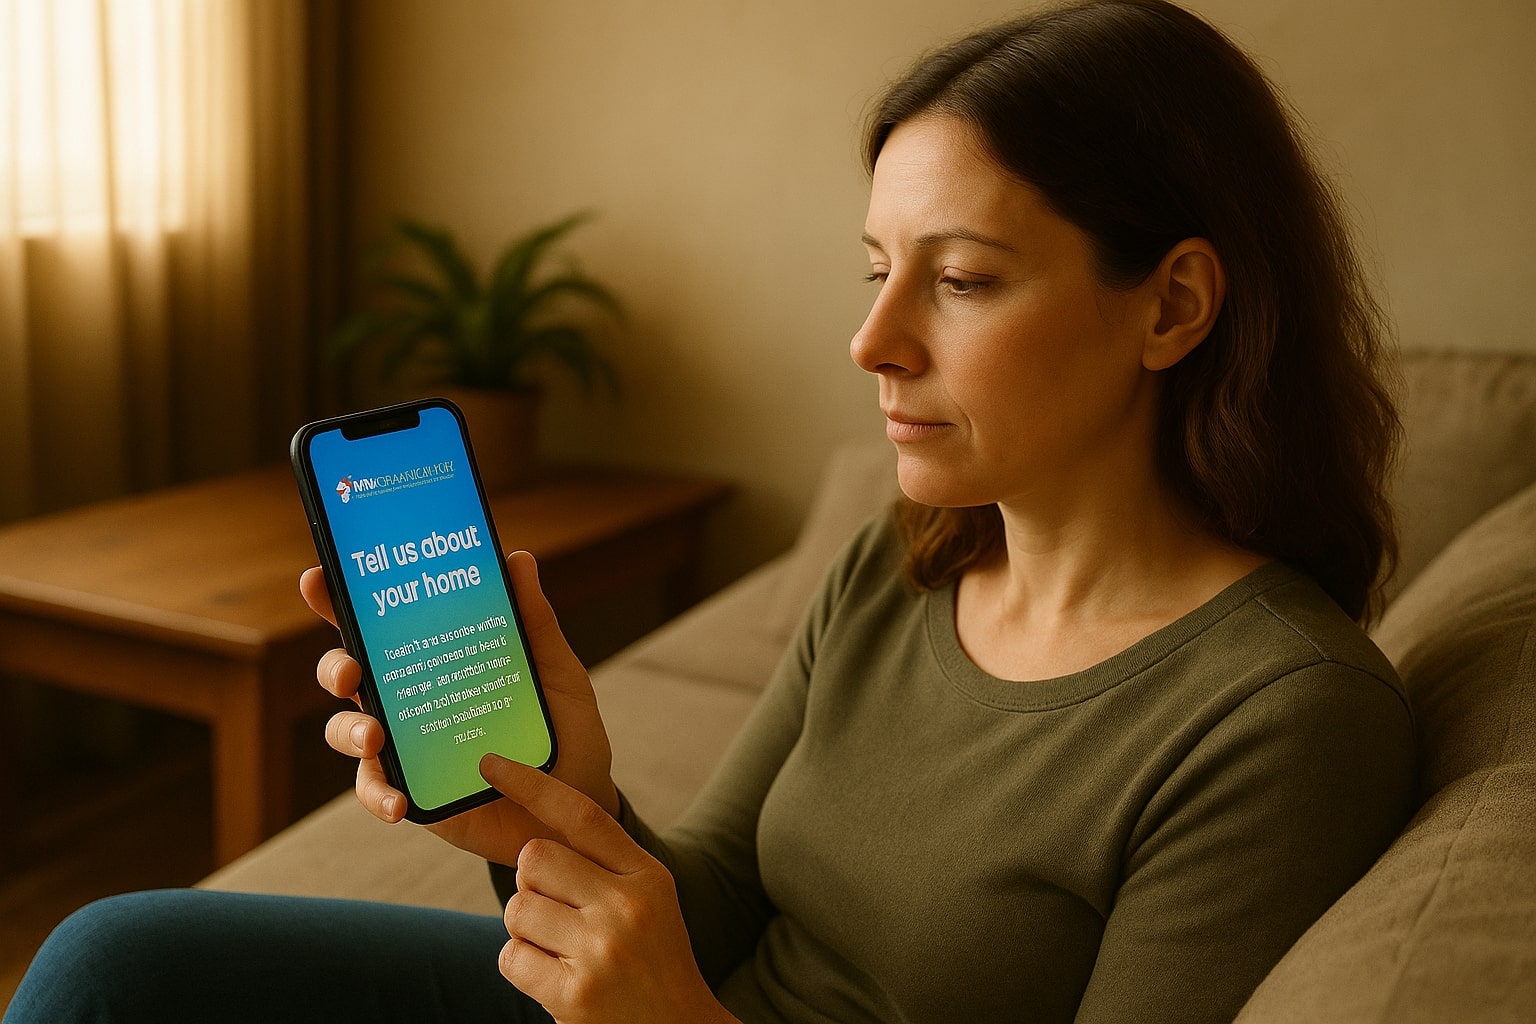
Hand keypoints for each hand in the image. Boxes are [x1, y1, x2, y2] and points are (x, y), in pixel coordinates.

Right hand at [300, 551, 620, 863]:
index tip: (318, 578)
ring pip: (348, 731)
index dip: (341, 600)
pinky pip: (377, 790)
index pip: (382, 624)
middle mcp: (412, 698)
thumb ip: (535, 622)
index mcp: (437, 658)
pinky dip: (378, 794)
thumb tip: (517, 558)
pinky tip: (397, 802)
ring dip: (349, 731)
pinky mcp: (415, 792)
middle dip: (334, 666)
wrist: (581, 805)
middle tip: (350, 670)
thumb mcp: (556, 672)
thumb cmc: (565, 731)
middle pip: (350, 672)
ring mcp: (408, 747)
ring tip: (375, 737)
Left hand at [483, 754, 739, 1023]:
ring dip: (525, 930)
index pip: (580, 814)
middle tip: (556, 911)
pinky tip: (555, 977)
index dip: (531, 784)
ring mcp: (601, 951)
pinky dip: (522, 967)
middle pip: (534, 859)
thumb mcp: (650, 900)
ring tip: (561, 949)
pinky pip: (511, 957)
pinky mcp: (574, 995)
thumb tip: (533, 839)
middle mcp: (627, 907)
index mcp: (647, 875)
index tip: (491, 764)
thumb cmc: (654, 960)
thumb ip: (604, 865)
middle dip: (531, 883)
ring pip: (516, 910)